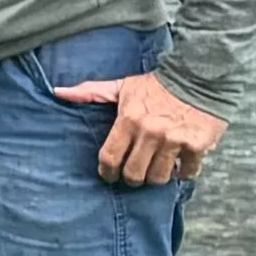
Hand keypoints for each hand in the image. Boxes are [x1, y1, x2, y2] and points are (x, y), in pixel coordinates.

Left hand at [57, 65, 224, 189]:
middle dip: (131, 178)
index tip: (108, 175)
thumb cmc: (156, 85)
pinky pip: (187, 173)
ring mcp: (174, 141)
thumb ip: (91, 92)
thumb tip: (57, 92)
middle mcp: (150, 133)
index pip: (110, 157)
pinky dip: (183, 173)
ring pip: (159, 177)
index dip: (106, 171)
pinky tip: (178, 166)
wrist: (198, 77)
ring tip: (154, 171)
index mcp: (129, 119)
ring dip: (155, 177)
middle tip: (132, 175)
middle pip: (134, 173)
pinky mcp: (197, 146)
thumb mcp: (122, 86)